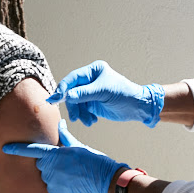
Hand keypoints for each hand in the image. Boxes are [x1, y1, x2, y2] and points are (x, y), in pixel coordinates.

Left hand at [2, 120, 127, 192]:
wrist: (104, 181)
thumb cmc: (93, 161)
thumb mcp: (78, 146)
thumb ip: (65, 136)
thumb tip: (59, 124)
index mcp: (55, 154)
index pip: (32, 150)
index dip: (17, 149)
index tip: (4, 147)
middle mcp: (50, 168)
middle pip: (41, 162)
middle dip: (49, 161)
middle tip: (66, 162)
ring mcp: (52, 182)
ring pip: (46, 174)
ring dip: (53, 172)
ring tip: (71, 172)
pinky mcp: (55, 192)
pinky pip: (50, 185)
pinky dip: (57, 183)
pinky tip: (71, 181)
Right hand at [47, 60, 164, 126]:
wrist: (138, 108)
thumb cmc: (125, 94)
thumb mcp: (104, 92)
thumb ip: (84, 94)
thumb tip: (67, 96)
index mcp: (93, 71)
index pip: (73, 78)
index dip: (63, 88)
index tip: (55, 99)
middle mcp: (90, 80)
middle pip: (72, 92)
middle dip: (73, 105)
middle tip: (75, 117)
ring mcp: (90, 92)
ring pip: (75, 103)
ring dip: (79, 113)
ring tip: (88, 121)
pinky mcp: (92, 103)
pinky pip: (81, 110)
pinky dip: (84, 116)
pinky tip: (92, 120)